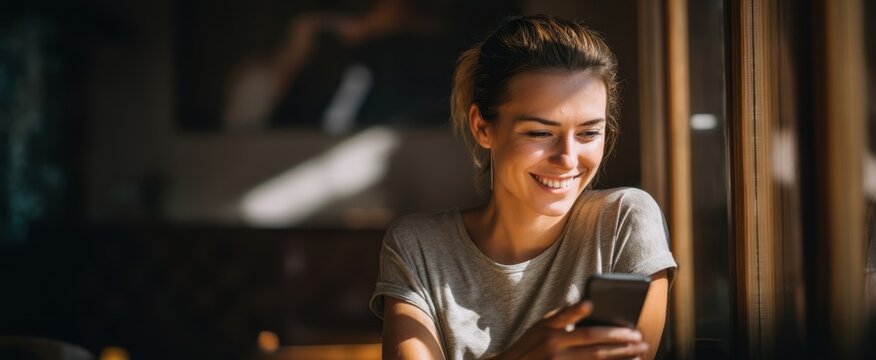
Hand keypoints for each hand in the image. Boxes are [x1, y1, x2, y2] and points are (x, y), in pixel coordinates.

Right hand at [491, 301, 647, 359]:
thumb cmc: (529, 345)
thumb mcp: (539, 326)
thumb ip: (562, 316)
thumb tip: (588, 304)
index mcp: (548, 329)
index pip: (573, 322)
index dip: (588, 317)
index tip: (602, 310)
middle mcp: (552, 346)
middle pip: (592, 342)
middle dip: (620, 340)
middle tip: (639, 338)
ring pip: (596, 358)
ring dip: (620, 356)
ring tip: (638, 353)